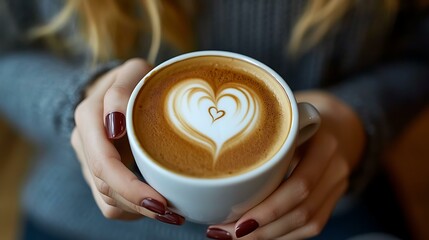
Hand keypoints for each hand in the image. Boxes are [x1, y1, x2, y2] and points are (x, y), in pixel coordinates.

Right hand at [71, 59, 183, 224]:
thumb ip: (122, 89)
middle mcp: (84, 143)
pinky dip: (133, 209)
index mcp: (88, 117)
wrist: (116, 89)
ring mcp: (89, 161)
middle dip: (138, 203)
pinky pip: (110, 202)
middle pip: (105, 186)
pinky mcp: (98, 173)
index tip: (162, 199)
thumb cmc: (133, 80)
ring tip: (171, 213)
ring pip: (107, 200)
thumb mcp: (132, 72)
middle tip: (172, 213)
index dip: (130, 186)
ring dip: (138, 211)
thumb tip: (116, 122)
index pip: (103, 163)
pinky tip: (156, 206)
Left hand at [206, 91, 365, 238]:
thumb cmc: (299, 117)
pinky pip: (312, 225)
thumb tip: (213, 155)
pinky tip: (259, 235)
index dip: (269, 209)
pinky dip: (284, 235)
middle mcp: (334, 166)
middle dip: (262, 229)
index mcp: (323, 142)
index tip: (236, 222)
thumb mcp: (282, 116)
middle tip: (226, 233)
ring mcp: (337, 185)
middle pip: (301, 210)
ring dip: (269, 236)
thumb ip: (259, 132)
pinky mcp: (333, 198)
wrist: (338, 123)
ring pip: (307, 223)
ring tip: (234, 237)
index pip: (299, 185)